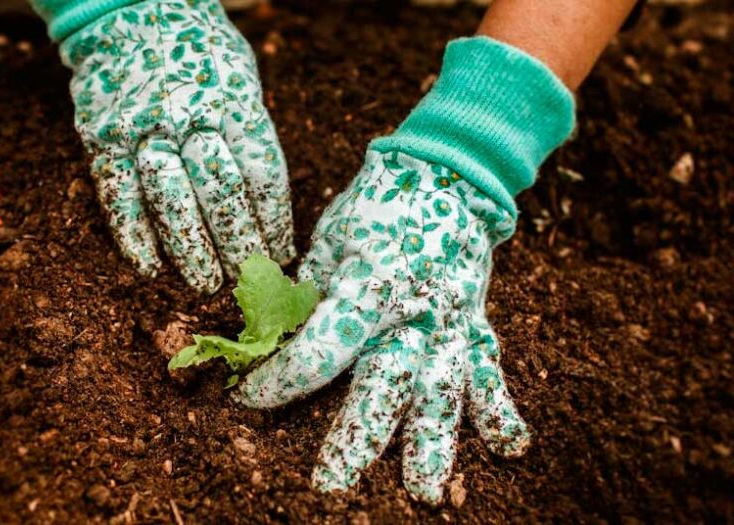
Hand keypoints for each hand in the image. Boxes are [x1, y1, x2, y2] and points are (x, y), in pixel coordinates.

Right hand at [63, 0, 293, 292]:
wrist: (129, 12)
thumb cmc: (198, 52)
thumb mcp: (240, 78)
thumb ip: (249, 133)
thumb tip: (266, 205)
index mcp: (233, 101)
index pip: (262, 172)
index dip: (274, 220)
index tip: (281, 252)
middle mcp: (189, 116)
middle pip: (220, 193)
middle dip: (238, 244)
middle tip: (248, 278)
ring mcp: (144, 128)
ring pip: (170, 201)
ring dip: (191, 250)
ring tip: (207, 283)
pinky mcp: (103, 139)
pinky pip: (118, 196)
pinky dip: (133, 237)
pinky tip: (150, 267)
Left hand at [235, 144, 528, 503]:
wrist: (444, 173)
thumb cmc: (374, 206)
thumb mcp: (328, 243)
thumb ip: (307, 296)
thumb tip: (272, 340)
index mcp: (368, 285)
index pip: (319, 349)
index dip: (279, 379)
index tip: (246, 397)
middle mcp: (414, 311)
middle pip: (384, 383)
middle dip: (357, 437)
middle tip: (331, 485)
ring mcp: (451, 321)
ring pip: (442, 391)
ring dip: (433, 444)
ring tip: (423, 493)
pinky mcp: (475, 324)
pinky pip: (489, 371)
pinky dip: (501, 409)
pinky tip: (510, 450)